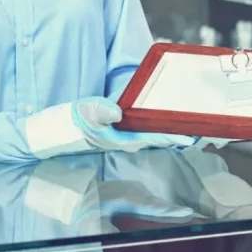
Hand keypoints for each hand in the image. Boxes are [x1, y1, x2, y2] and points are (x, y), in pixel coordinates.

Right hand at [25, 97, 196, 159]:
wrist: (50, 136)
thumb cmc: (65, 126)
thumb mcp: (79, 114)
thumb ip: (98, 111)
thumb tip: (116, 112)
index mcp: (118, 137)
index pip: (151, 135)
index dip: (171, 135)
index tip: (190, 136)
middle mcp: (123, 139)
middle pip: (157, 137)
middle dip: (178, 136)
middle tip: (201, 133)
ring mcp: (121, 137)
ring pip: (153, 135)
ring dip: (171, 133)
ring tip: (192, 130)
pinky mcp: (117, 133)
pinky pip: (143, 131)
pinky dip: (158, 128)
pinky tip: (167, 124)